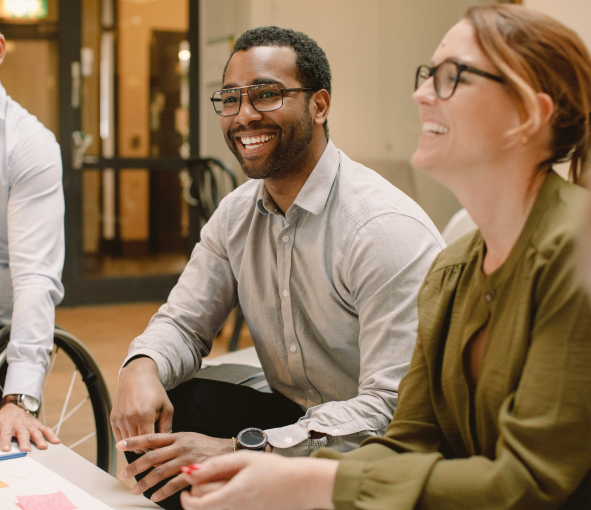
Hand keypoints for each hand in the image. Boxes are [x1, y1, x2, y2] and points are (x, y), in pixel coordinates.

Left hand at [0, 404, 59, 451]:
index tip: (6, 449)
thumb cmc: (4, 419)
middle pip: (22, 433)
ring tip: (42, 447)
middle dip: (24, 442)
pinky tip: (55, 441)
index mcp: (7, 424)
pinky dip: (51, 435)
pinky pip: (45, 429)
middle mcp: (20, 424)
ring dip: (39, 439)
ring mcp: (30, 424)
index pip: (6, 433)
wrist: (12, 408)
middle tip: (26, 450)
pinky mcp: (38, 424)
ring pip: (35, 432)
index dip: (6, 441)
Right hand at [110, 357, 173, 451]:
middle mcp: (129, 419)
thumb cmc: (155, 392)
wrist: (137, 377)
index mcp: (144, 416)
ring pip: (128, 444)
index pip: (148, 444)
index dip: (155, 447)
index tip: (161, 445)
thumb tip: (165, 446)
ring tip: (146, 433)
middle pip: (137, 447)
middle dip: (146, 446)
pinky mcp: (113, 419)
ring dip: (137, 443)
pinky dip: (128, 439)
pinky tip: (136, 430)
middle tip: (153, 439)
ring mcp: (119, 420)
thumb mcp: (167, 408)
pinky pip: (119, 439)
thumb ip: (167, 428)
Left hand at [116, 432, 232, 502]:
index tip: (120, 445)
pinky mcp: (194, 472)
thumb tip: (152, 452)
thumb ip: (171, 443)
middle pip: (152, 456)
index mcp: (177, 436)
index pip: (152, 437)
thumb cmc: (206, 446)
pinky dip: (162, 491)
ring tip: (136, 490)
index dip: (135, 441)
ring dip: (145, 482)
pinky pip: (174, 484)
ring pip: (160, 471)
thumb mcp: (188, 438)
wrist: (228, 452)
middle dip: (135, 466)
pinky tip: (155, 496)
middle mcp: (180, 446)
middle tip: (123, 474)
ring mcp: (186, 459)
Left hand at [179, 451, 337, 509]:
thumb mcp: (245, 459)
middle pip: (204, 508)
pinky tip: (234, 491)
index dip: (185, 498)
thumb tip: (191, 471)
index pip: (197, 505)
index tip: (186, 487)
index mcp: (233, 495)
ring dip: (211, 499)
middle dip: (198, 494)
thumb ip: (216, 465)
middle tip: (205, 478)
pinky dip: (224, 503)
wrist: (301, 485)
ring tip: (222, 484)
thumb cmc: (275, 469)